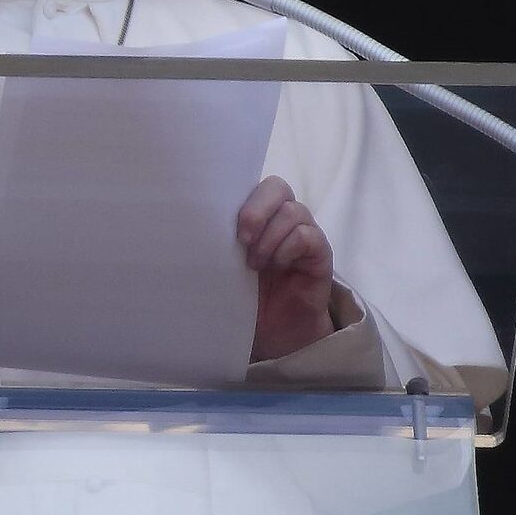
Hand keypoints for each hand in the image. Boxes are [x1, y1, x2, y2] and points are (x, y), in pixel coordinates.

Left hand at [236, 175, 335, 360]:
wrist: (273, 332)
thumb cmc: (245, 295)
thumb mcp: (225, 264)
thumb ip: (219, 240)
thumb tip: (196, 224)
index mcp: (258, 213)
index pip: (254, 182)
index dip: (241, 195)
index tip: (221, 220)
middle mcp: (283, 217)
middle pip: (277, 186)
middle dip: (256, 210)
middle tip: (242, 240)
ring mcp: (304, 232)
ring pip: (293, 211)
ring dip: (270, 237)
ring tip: (255, 264)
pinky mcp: (320, 252)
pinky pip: (308, 235)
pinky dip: (288, 248)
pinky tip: (277, 266)